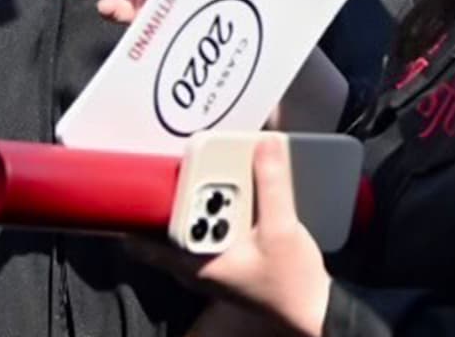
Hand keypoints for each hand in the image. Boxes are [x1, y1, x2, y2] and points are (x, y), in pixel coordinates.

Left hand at [154, 140, 331, 336]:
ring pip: (191, 231)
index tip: (150, 183)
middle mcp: (196, 268)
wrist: (311, 309)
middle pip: (171, 228)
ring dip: (202, 205)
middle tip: (191, 170)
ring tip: (216, 179)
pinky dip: (217, 216)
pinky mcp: (226, 263)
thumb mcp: (281, 228)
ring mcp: (210, 267)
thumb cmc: (291, 281)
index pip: (147, 242)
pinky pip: (209, 235)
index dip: (143, 212)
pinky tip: (236, 201)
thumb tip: (263, 145)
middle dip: (181, 198)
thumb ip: (272, 186)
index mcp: (196, 264)